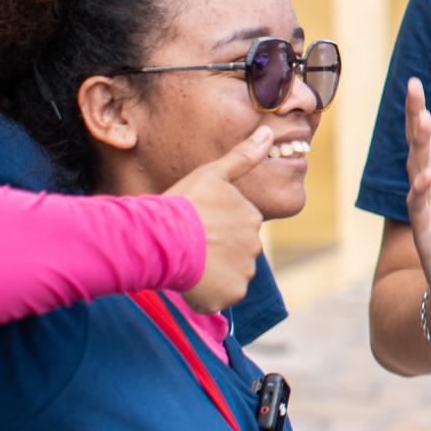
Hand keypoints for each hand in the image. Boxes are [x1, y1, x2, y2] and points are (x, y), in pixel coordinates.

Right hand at [171, 125, 271, 313]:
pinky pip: (221, 297)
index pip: (238, 229)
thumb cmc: (182, 204)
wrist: (160, 237)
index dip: (213, 230)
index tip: (196, 227)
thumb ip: (243, 156)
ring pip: (229, 275)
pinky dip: (208, 295)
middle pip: (235, 253)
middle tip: (189, 246)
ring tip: (187, 262)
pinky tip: (190, 281)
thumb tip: (270, 132)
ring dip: (212, 274)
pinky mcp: (231, 294)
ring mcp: (245, 270)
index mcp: (253, 217)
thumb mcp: (212, 174)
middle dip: (215, 252)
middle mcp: (255, 244)